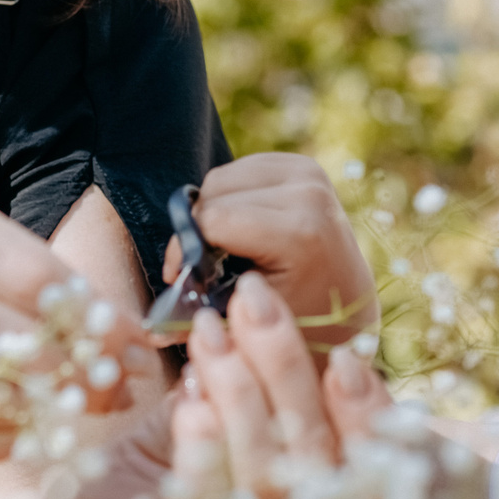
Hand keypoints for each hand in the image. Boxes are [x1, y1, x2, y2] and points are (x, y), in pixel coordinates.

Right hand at [0, 169, 148, 460]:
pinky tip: (12, 437)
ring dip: (37, 416)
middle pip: (13, 336)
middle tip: (114, 398)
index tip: (139, 354)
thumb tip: (121, 335)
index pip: (36, 273)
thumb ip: (18, 276)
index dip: (98, 323)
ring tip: (67, 421)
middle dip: (77, 376)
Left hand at [25, 277, 395, 498]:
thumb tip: (272, 313)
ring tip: (209, 332)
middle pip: (315, 460)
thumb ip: (259, 381)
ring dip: (240, 388)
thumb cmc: (159, 470)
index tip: (344, 354)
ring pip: (265, 474)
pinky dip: (204, 442)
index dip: (368, 415)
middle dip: (287, 368)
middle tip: (253, 299)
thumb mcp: (220, 416)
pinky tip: (190, 397)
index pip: (370, 475)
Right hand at [171, 155, 376, 345]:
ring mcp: (309, 173)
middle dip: (197, 231)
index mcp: (302, 231)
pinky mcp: (302, 164)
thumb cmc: (297, 319)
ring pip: (220, 179)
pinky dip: (229, 198)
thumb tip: (151, 334)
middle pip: (213, 195)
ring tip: (224, 249)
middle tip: (202, 267)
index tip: (180, 279)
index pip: (212, 221)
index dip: (185, 250)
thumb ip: (200, 318)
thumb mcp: (249, 322)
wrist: (347, 300)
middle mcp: (309, 193)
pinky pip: (238, 171)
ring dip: (211, 213)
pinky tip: (243, 229)